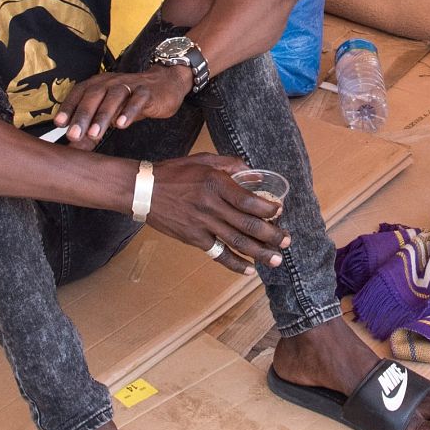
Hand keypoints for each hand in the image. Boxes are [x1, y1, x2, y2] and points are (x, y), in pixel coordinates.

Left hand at [53, 64, 193, 150]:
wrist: (165, 85)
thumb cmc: (132, 101)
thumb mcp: (110, 115)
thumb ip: (92, 130)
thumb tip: (73, 150)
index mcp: (98, 84)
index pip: (79, 93)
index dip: (68, 107)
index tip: (59, 124)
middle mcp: (111, 82)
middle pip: (94, 96)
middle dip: (83, 115)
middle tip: (74, 135)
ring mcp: (130, 85)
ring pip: (114, 97)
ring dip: (103, 115)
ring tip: (95, 134)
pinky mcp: (147, 92)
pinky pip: (137, 100)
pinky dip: (129, 111)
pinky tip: (122, 124)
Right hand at [144, 153, 289, 274]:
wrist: (141, 190)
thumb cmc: (174, 172)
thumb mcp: (203, 160)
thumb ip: (230, 164)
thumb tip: (255, 173)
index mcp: (216, 183)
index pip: (249, 201)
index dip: (268, 209)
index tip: (280, 212)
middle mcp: (211, 205)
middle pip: (247, 225)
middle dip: (271, 235)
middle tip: (287, 241)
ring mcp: (202, 224)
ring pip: (236, 242)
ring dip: (259, 253)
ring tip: (276, 260)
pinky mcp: (193, 238)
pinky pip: (217, 254)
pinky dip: (234, 264)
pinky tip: (249, 270)